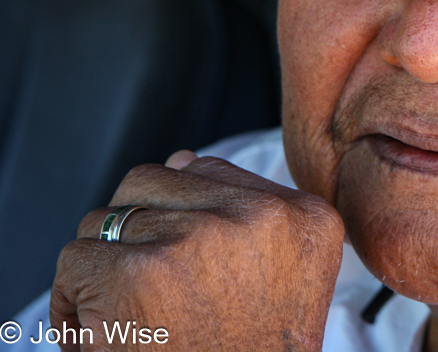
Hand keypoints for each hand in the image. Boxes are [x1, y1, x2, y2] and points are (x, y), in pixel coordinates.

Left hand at [50, 151, 343, 350]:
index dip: (184, 224)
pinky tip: (105, 334)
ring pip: (110, 217)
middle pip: (155, 182)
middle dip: (140, 233)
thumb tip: (180, 159)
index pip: (209, 172)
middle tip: (160, 296)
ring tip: (137, 317)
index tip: (197, 274)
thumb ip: (239, 211)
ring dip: (109, 266)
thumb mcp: (283, 280)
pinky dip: (73, 301)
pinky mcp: (140, 272)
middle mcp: (262, 217)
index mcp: (308, 218)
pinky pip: (77, 257)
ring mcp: (202, 238)